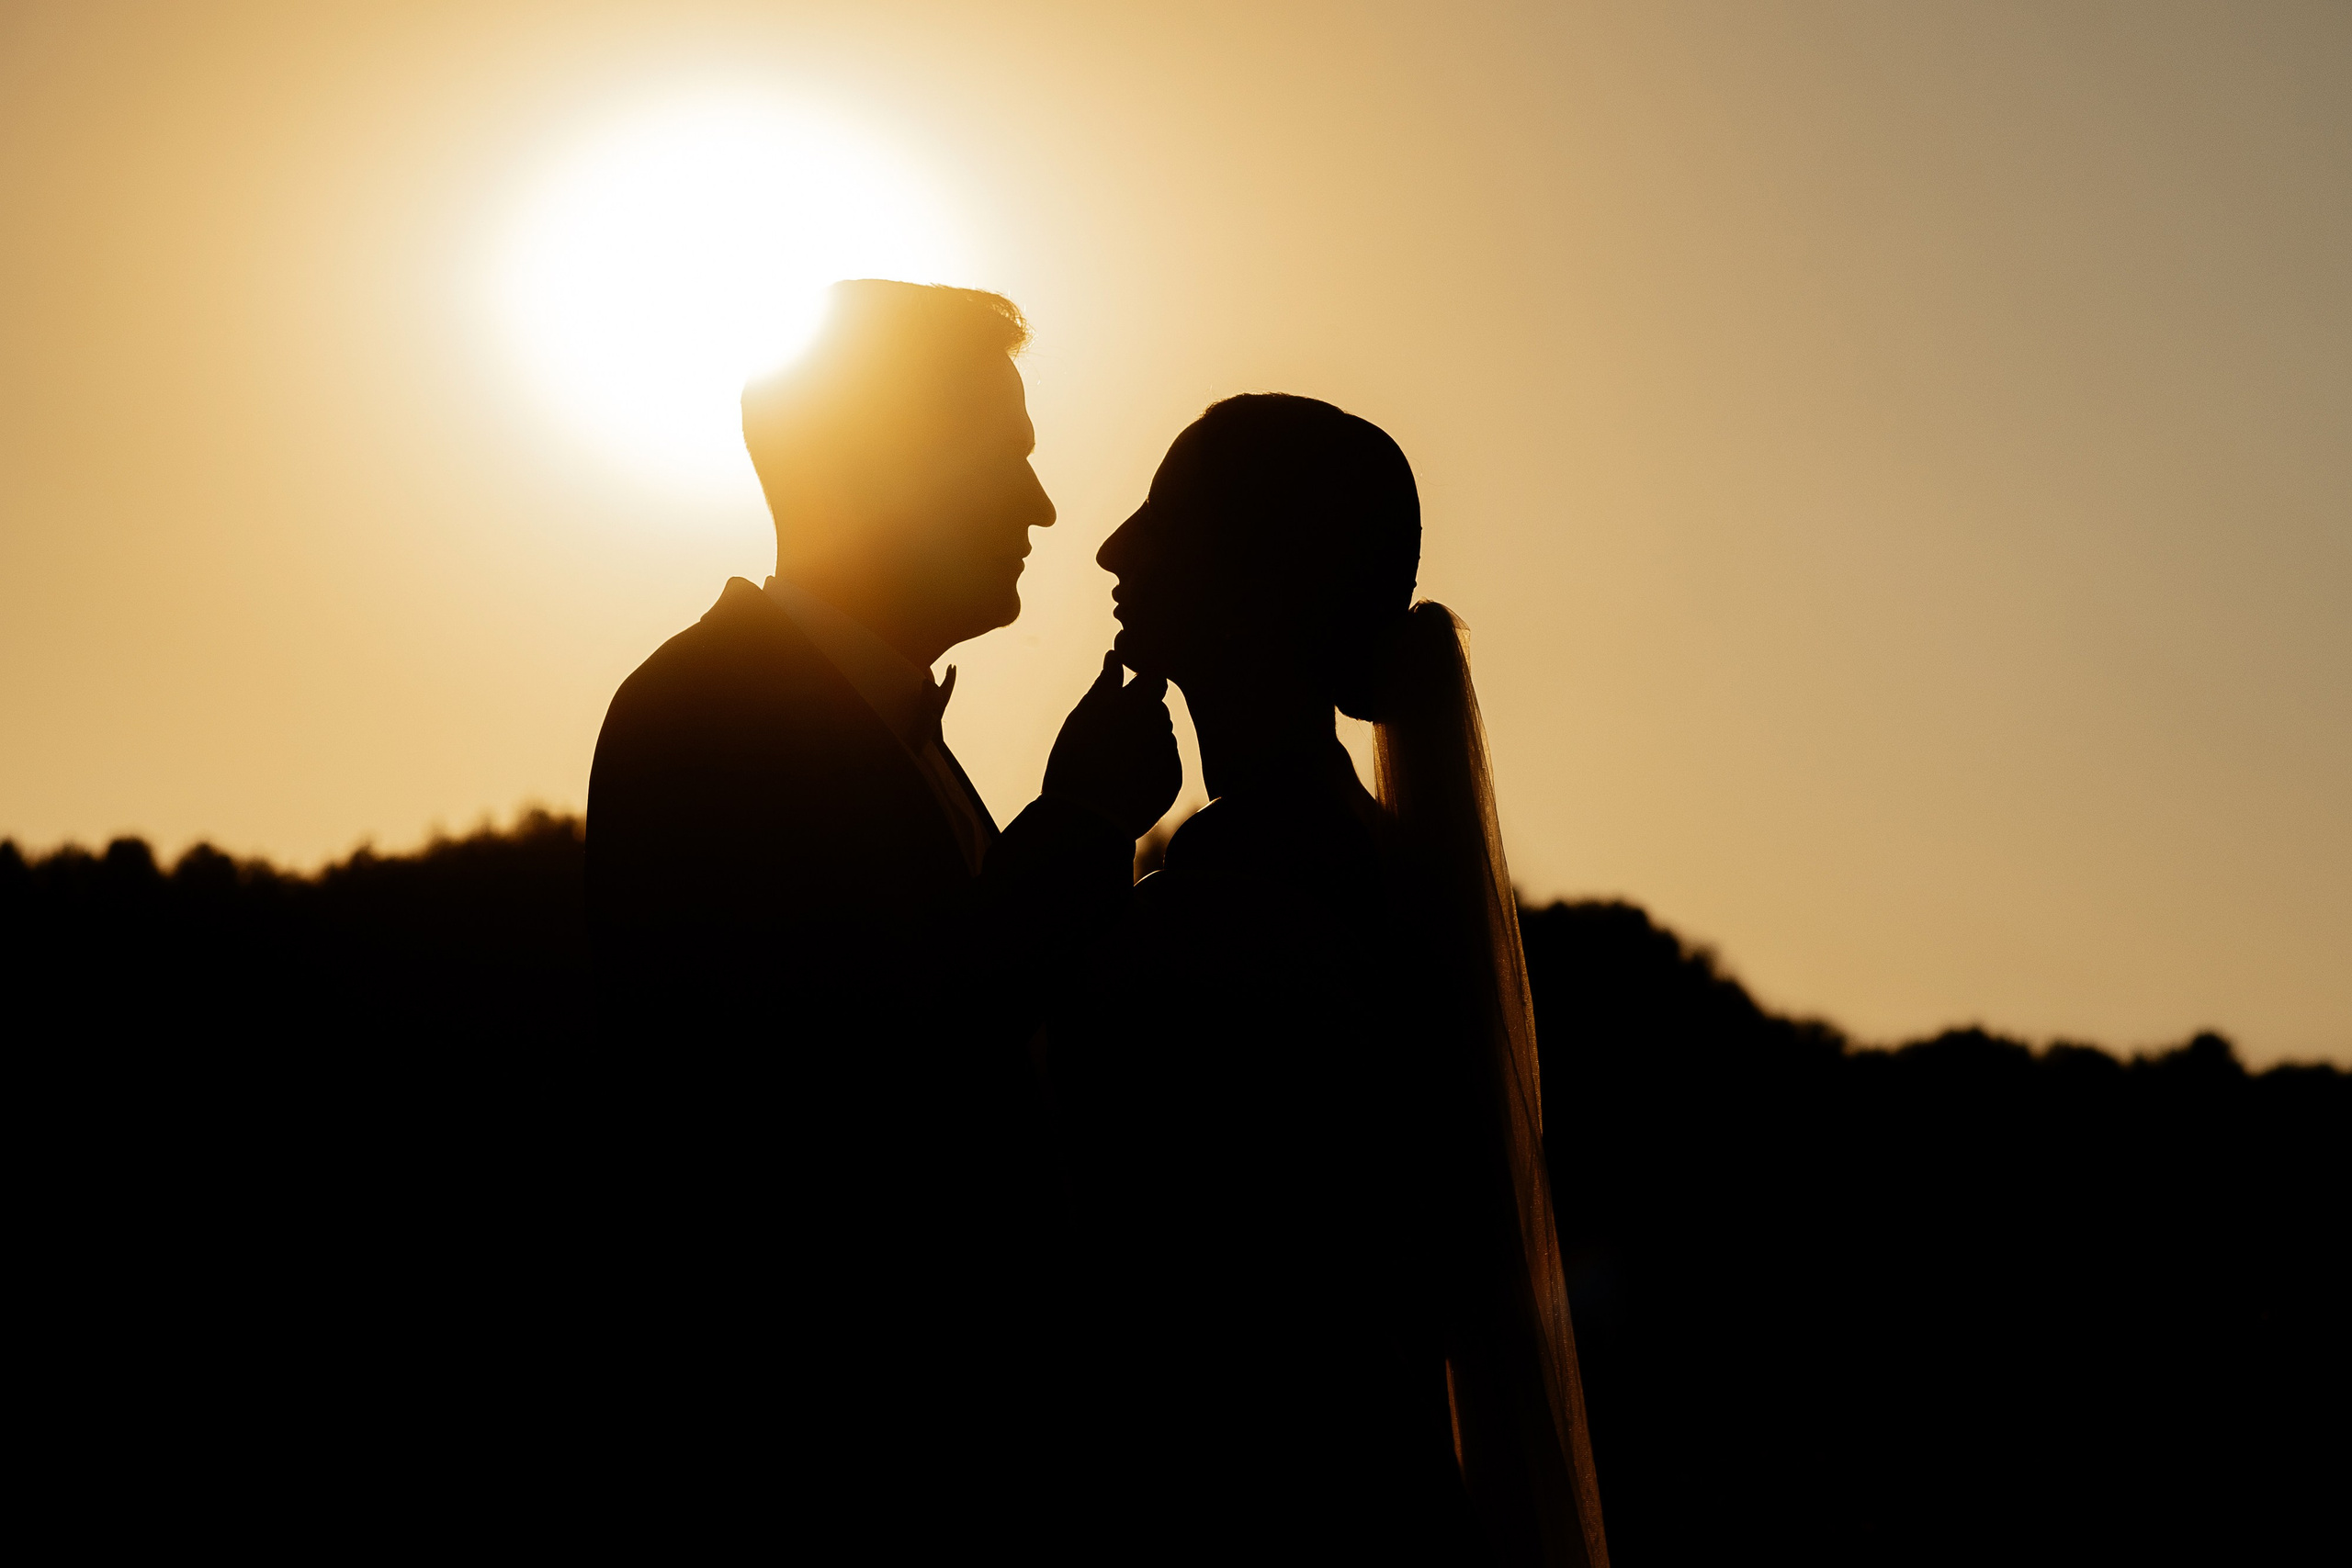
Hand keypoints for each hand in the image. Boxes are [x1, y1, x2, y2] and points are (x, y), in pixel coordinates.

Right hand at [1044, 651, 1182, 838]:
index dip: (1142, 681)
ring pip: (1162, 734)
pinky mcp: (1174, 778)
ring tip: (1116, 759)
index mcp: (1136, 705)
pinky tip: (1127, 777)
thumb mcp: (1081, 718)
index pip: (1155, 677)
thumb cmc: (1074, 763)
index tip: (1127, 690)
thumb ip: (1105, 685)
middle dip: (1141, 713)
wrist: (1084, 820)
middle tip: (1113, 733)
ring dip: (1146, 739)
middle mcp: (1159, 726)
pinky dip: (1151, 764)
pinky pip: (1166, 761)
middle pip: (1157, 707)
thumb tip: (1116, 657)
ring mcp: (1169, 753)